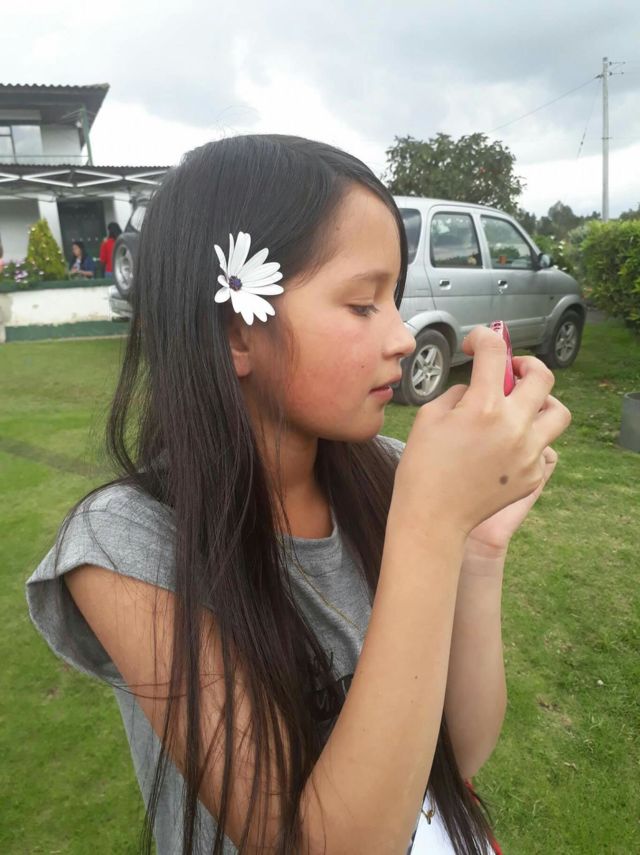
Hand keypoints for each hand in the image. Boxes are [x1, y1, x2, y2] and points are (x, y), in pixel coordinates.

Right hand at [392, 328, 570, 546]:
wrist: (433, 517)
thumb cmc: (423, 467)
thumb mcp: (429, 417)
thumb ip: (458, 393)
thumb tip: (476, 387)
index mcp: (483, 407)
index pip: (494, 352)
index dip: (484, 338)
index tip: (476, 343)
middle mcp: (513, 426)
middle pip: (542, 376)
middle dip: (525, 365)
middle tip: (511, 371)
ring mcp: (528, 453)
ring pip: (558, 413)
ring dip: (542, 402)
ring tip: (523, 407)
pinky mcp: (532, 475)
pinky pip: (544, 446)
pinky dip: (529, 438)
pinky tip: (505, 445)